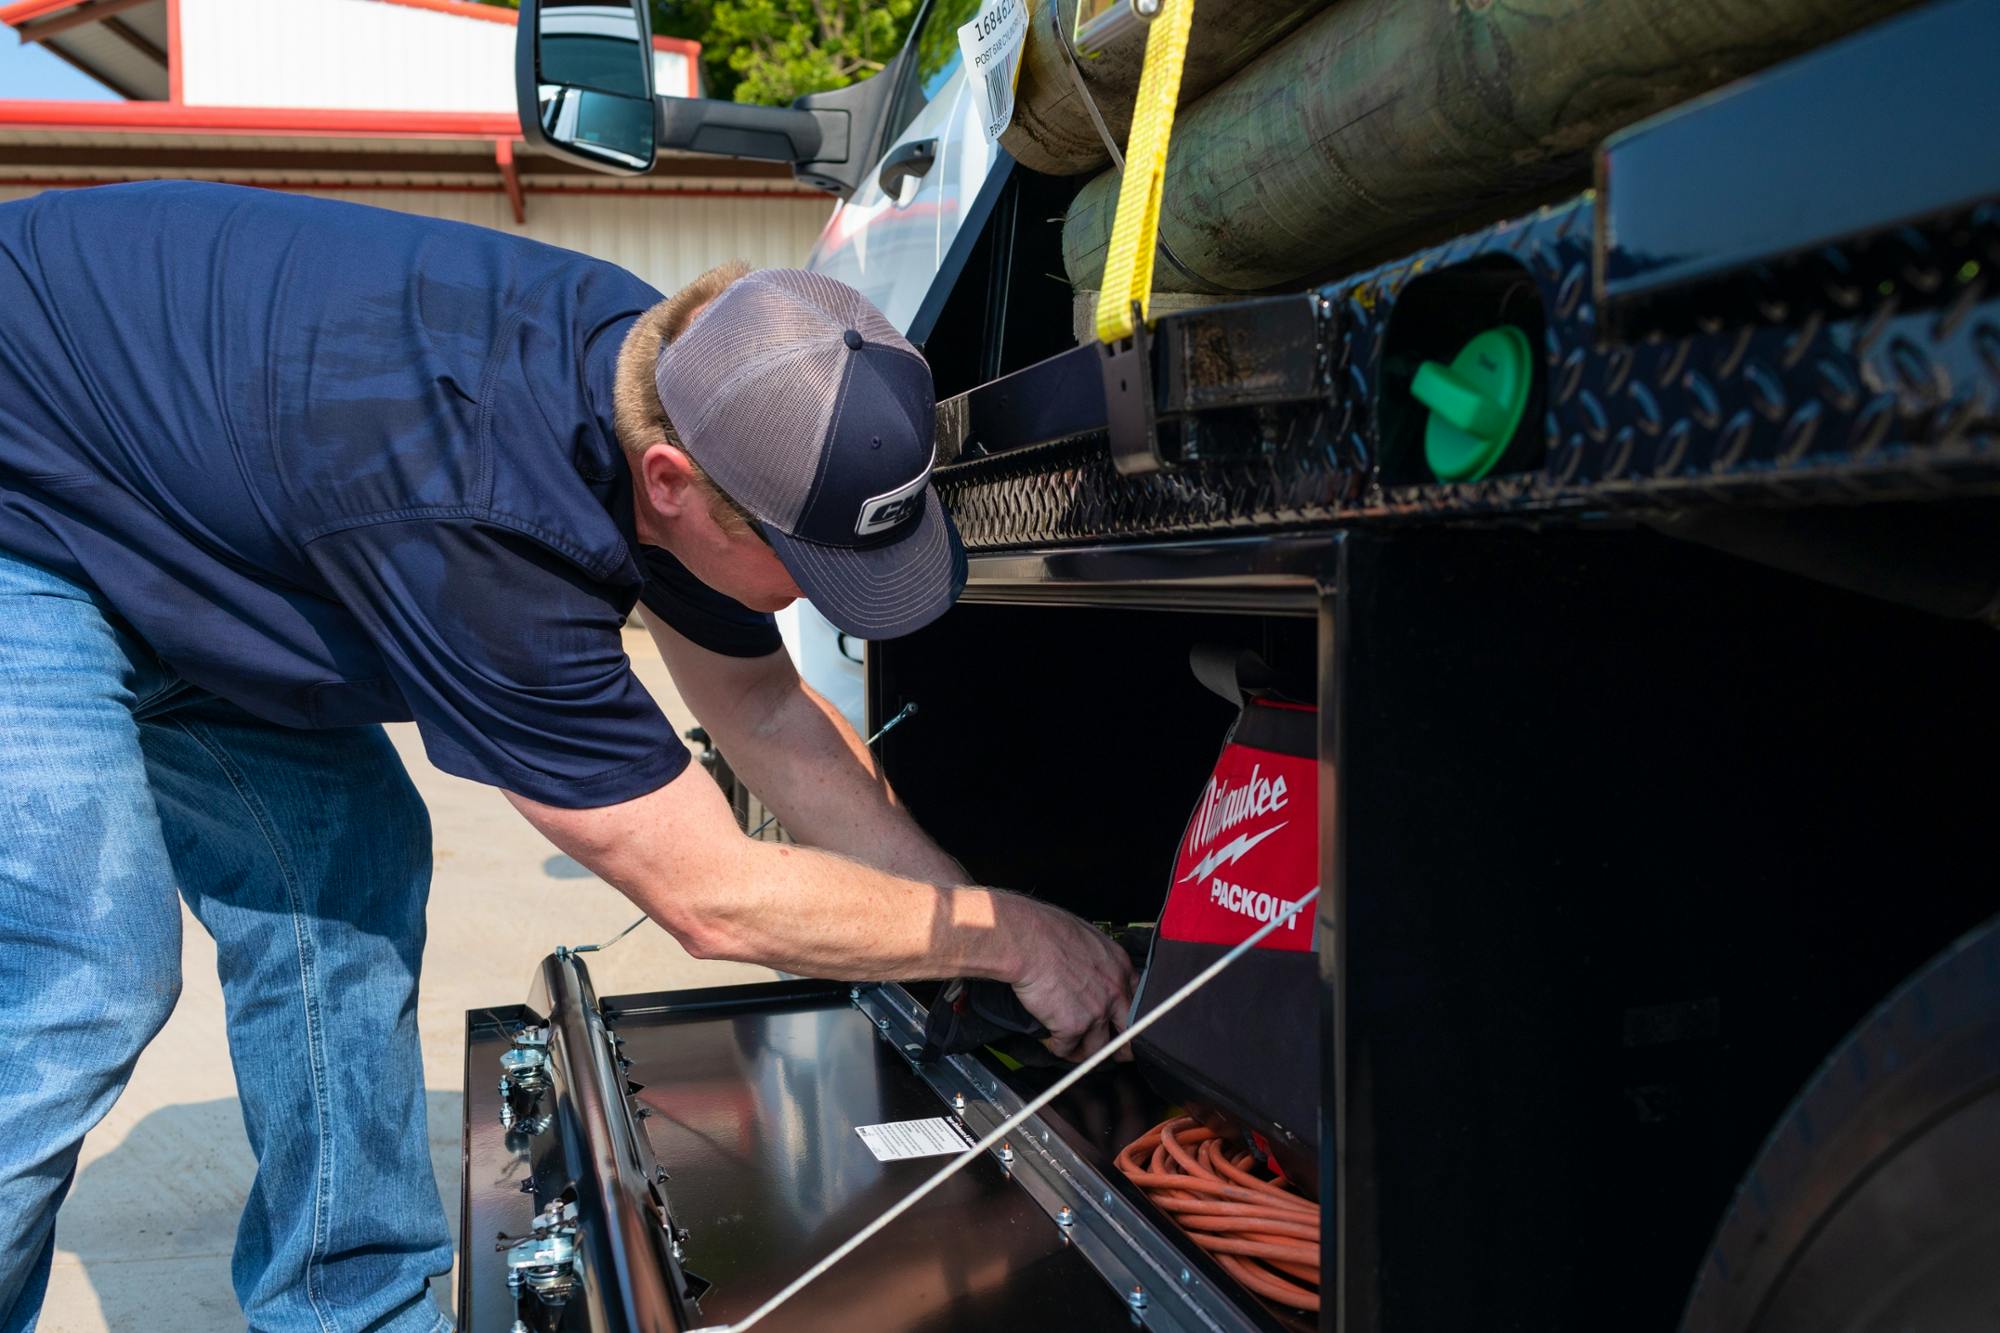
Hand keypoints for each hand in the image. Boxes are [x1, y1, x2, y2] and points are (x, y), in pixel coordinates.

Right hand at [1003, 898, 1136, 1060]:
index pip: (1137, 1000)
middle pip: (1129, 1032)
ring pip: (1098, 1048)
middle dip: (1121, 1047)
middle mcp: (1114, 992)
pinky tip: (1050, 1041)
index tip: (1122, 1024)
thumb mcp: (1087, 937)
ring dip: (1085, 1051)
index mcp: (1120, 967)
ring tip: (1073, 1048)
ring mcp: (1096, 1012)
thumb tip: (1088, 970)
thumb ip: (1097, 960)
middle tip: (1113, 1052)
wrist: (1028, 941)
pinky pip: (1066, 1048)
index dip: (1129, 1016)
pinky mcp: (1072, 1027)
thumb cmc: (1048, 930)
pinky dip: (1057, 1047)